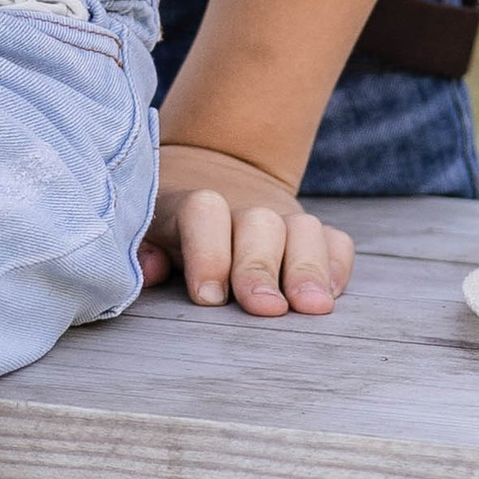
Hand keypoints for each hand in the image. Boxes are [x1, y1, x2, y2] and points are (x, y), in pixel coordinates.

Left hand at [140, 142, 355, 316]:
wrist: (211, 170)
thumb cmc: (168, 223)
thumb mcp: (143, 230)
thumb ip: (142, 250)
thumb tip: (150, 270)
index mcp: (192, 205)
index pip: (203, 212)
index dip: (208, 253)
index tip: (209, 298)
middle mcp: (242, 208)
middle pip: (259, 224)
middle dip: (262, 268)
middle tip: (266, 309)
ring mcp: (282, 218)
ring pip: (304, 230)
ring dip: (309, 269)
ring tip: (313, 308)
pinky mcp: (311, 235)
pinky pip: (336, 242)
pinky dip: (336, 267)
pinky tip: (330, 297)